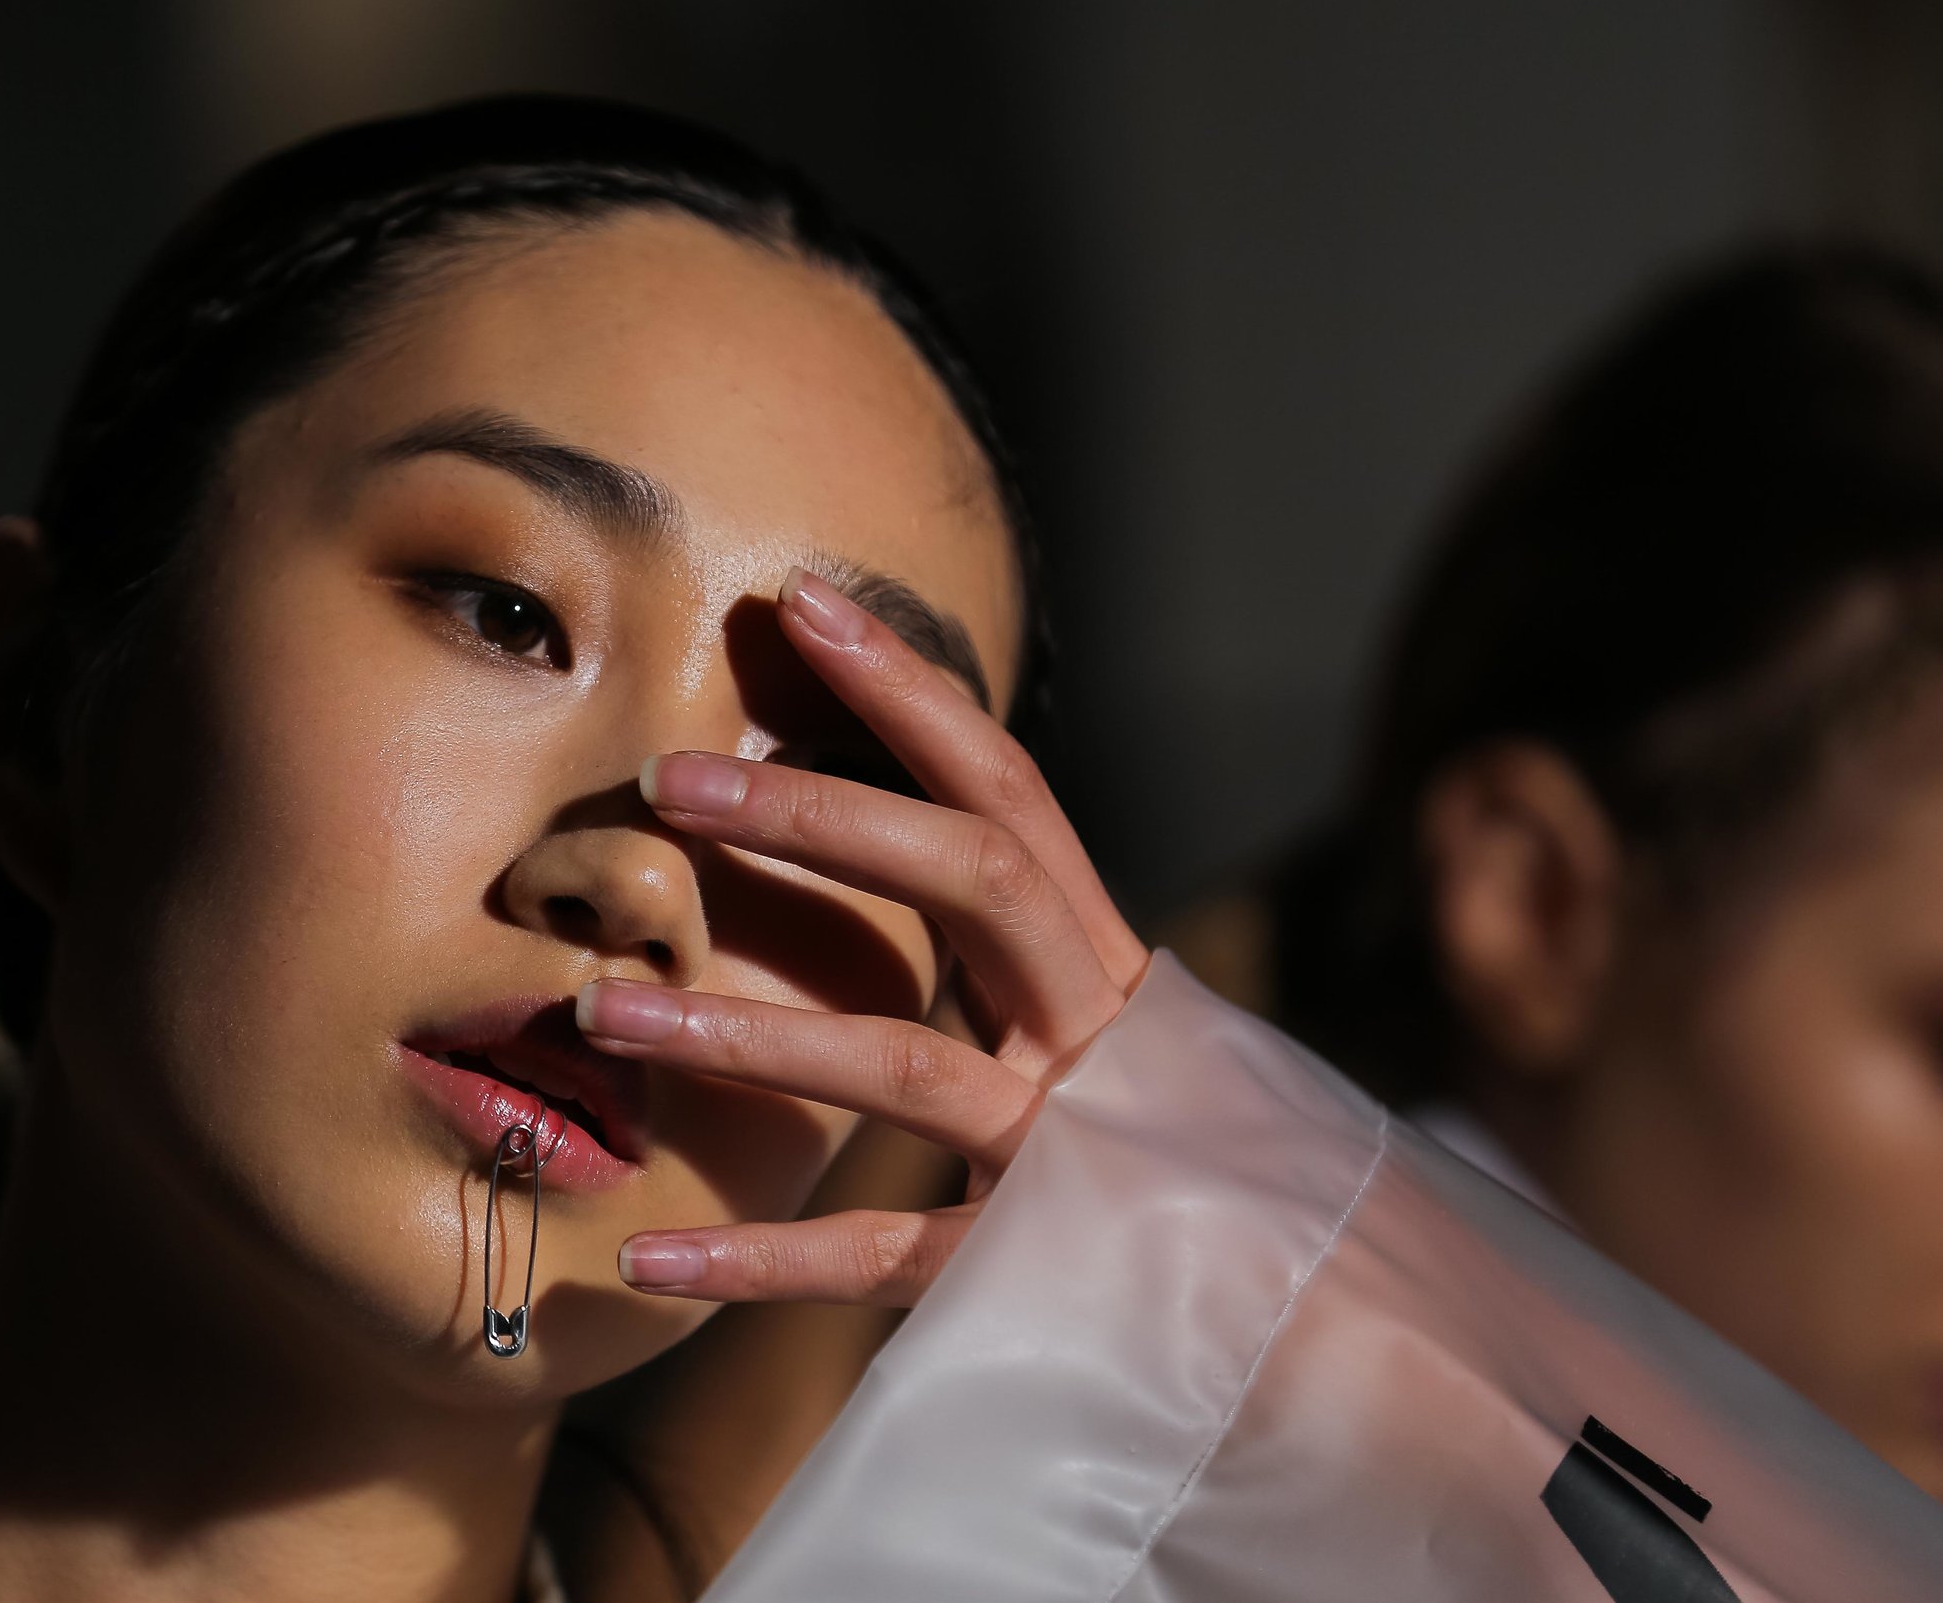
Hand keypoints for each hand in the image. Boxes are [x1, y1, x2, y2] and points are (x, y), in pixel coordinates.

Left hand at [583, 567, 1146, 1304]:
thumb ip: (1008, 959)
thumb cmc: (1184, 1176)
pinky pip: (891, 1263)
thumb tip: (868, 833)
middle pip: (974, 881)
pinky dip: (765, 1262)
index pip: (1008, 793)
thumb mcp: (1097, 1042)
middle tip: (668, 775)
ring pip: (907, 1065)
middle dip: (821, 812)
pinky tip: (647, 1260)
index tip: (801, 601)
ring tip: (602, 1016)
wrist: (1339, 1341)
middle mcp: (1107, 1038)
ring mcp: (1083, 1156)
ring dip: (745, 1033)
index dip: (911, 692)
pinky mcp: (1047, 1278)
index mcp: (1106, 967)